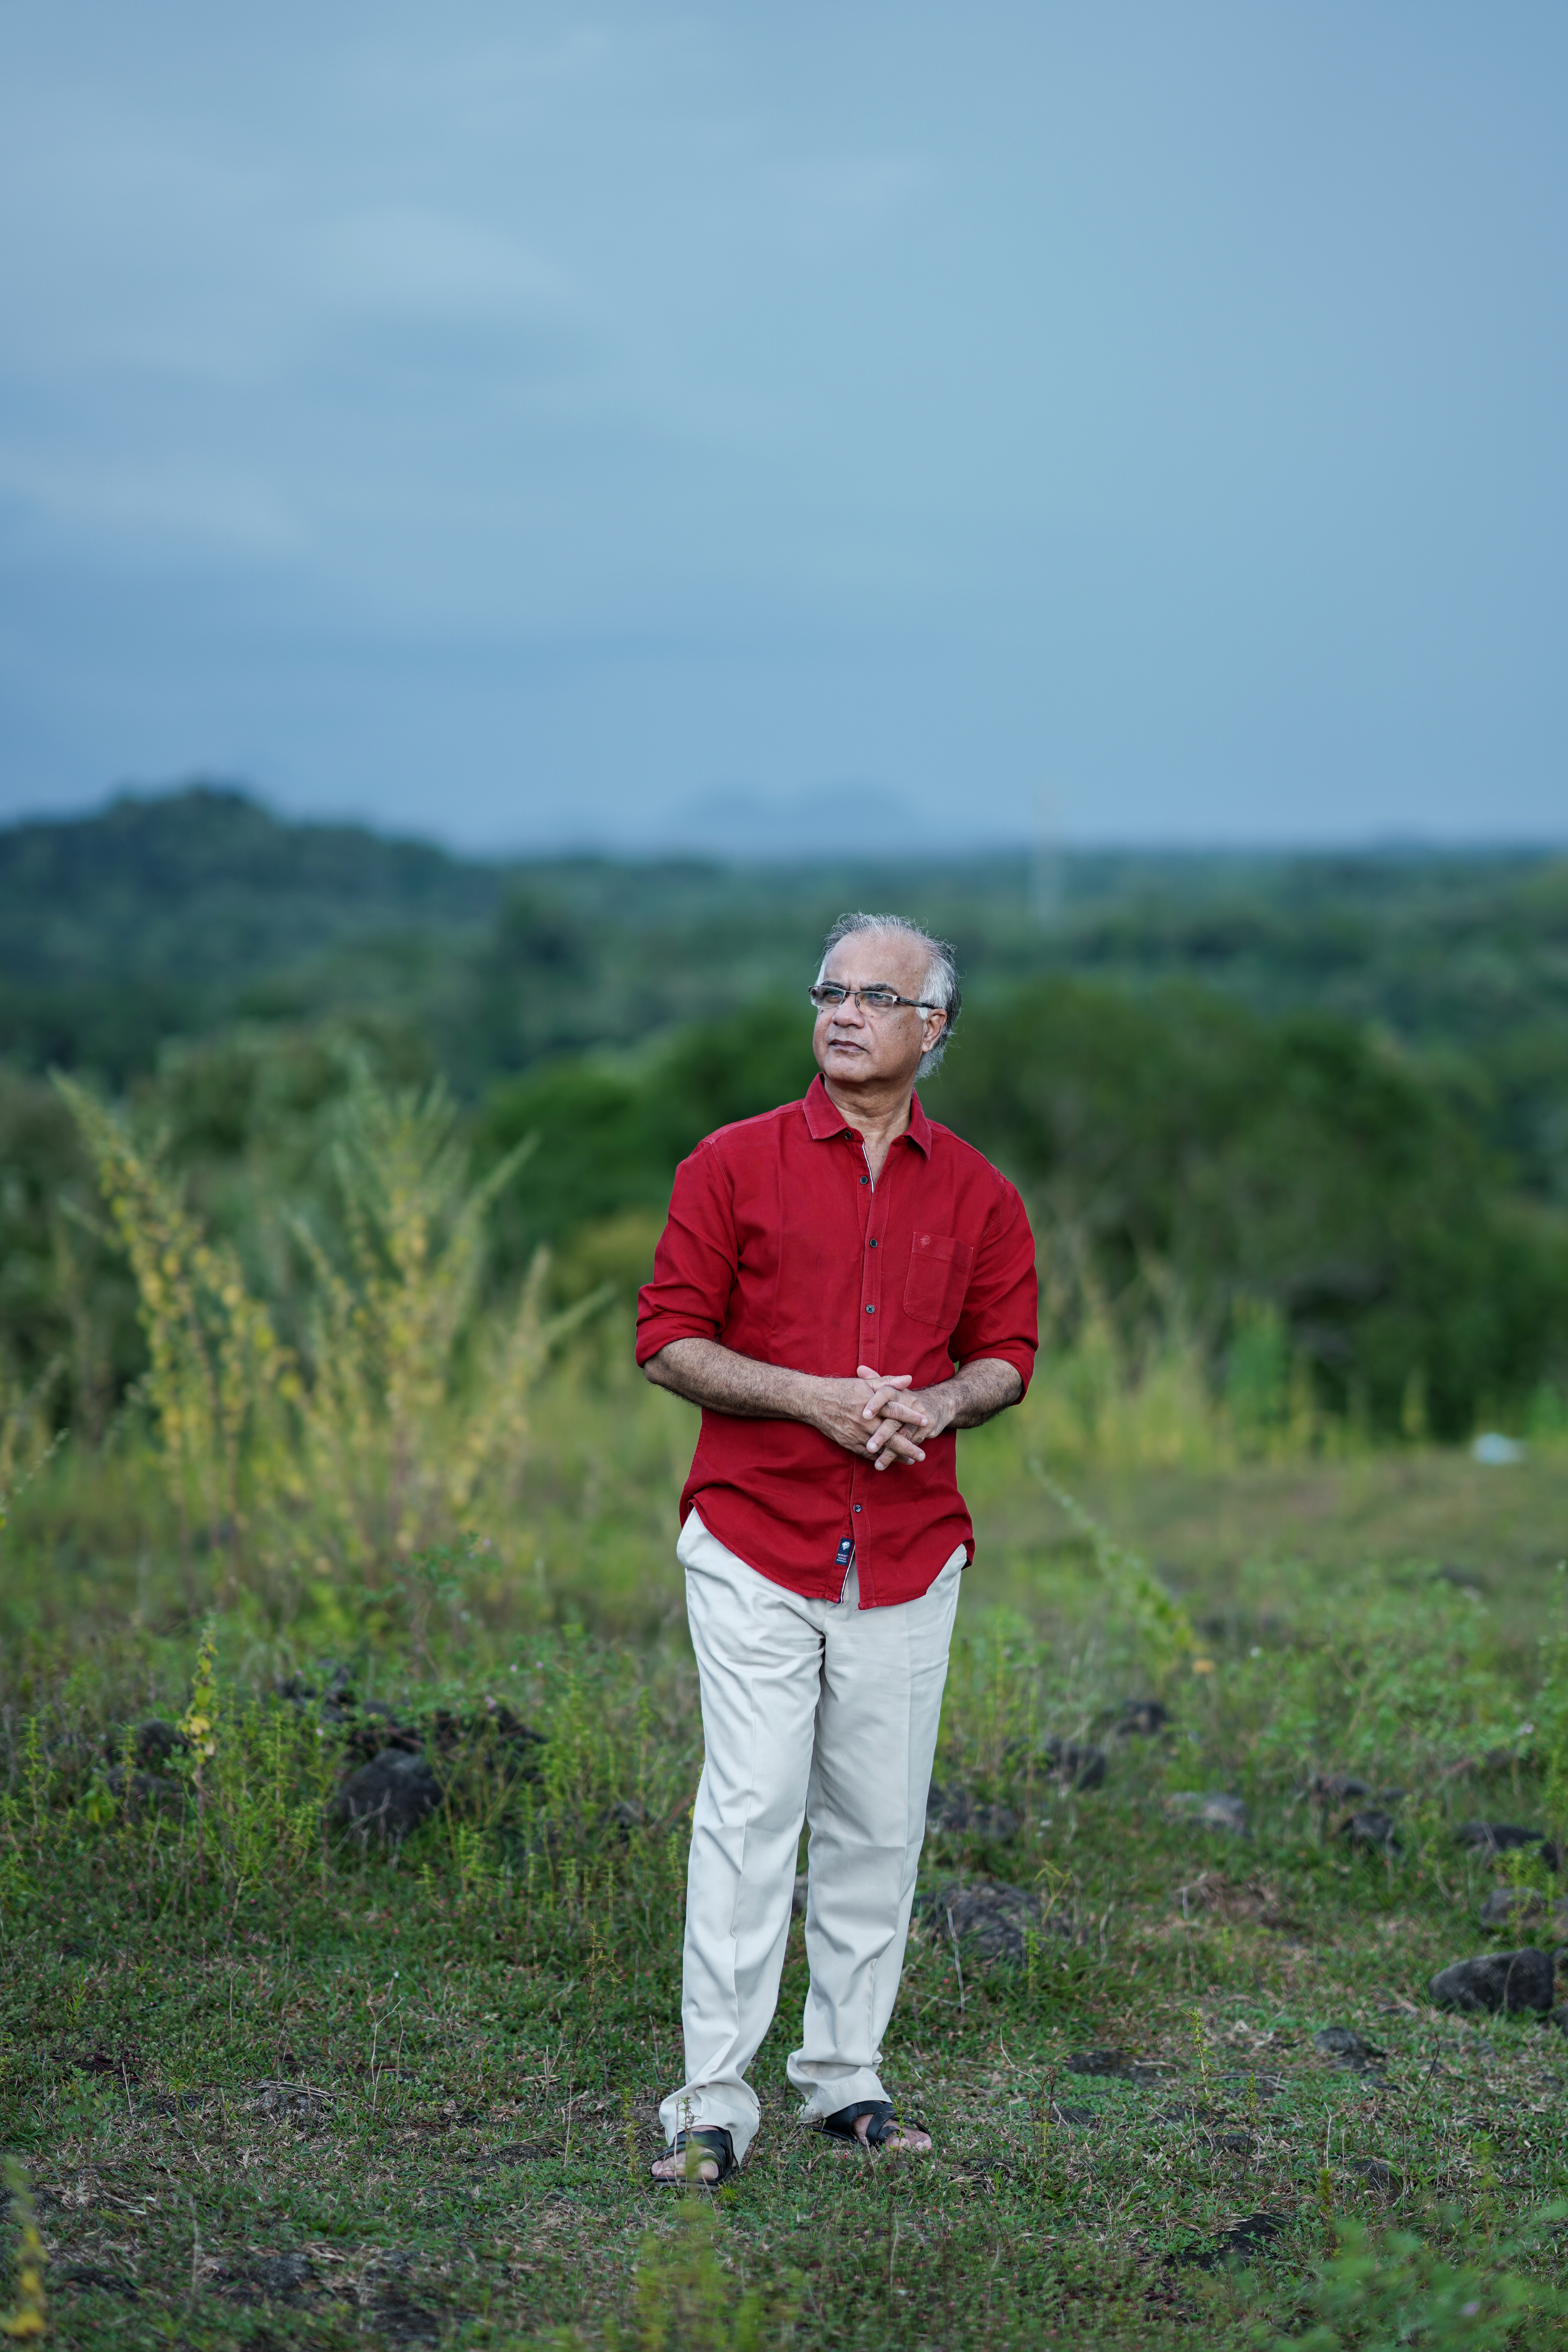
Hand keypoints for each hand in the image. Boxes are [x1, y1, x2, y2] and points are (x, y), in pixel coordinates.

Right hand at [806, 1371, 930, 1468]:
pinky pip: (866, 1454)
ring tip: (910, 1461)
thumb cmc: (842, 1389)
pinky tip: (889, 1461)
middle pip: (891, 1436)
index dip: (911, 1417)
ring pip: (880, 1448)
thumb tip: (908, 1379)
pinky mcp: (849, 1442)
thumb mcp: (865, 1383)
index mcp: (872, 1404)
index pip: (896, 1411)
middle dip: (908, 1447)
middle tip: (922, 1455)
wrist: (815, 1401)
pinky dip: (879, 1458)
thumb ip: (888, 1382)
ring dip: (896, 1456)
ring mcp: (857, 1434)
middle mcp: (866, 1421)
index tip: (925, 1421)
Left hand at [859, 1367, 958, 1467]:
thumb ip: (875, 1380)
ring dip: (891, 1451)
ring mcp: (919, 1418)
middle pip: (894, 1419)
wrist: (939, 1404)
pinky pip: (912, 1444)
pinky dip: (901, 1455)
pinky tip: (891, 1463)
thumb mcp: (893, 1388)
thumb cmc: (907, 1398)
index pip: (886, 1392)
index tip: (864, 1415)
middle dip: (882, 1435)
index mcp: (898, 1392)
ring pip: (903, 1435)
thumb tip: (859, 1368)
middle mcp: (909, 1403)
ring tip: (878, 1464)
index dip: (875, 1403)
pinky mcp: (927, 1430)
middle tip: (869, 1447)